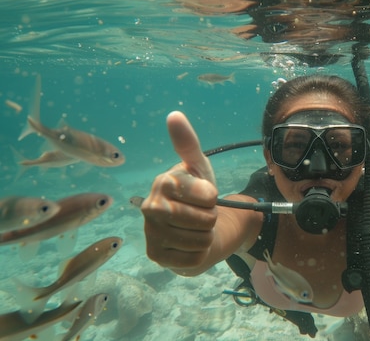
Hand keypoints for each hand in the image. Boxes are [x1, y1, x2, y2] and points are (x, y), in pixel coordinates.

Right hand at [141, 111, 217, 273]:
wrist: (194, 229)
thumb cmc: (197, 196)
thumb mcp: (198, 168)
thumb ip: (188, 143)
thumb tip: (174, 115)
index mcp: (163, 183)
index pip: (209, 196)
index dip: (214, 199)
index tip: (204, 197)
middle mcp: (150, 208)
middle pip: (206, 220)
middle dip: (210, 219)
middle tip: (200, 215)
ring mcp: (151, 234)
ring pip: (201, 240)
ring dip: (205, 236)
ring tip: (194, 229)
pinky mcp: (157, 257)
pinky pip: (194, 258)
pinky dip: (198, 254)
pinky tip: (188, 245)